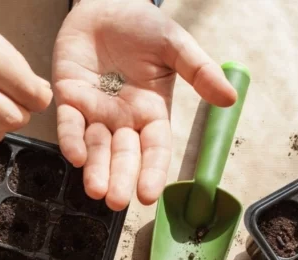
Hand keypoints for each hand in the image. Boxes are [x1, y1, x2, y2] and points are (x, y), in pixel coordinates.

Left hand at [53, 0, 236, 209]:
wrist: (106, 5)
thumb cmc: (142, 26)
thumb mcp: (176, 46)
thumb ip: (199, 71)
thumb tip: (229, 99)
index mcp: (151, 112)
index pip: (154, 149)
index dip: (152, 171)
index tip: (149, 195)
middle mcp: (122, 118)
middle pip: (123, 155)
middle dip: (120, 178)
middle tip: (117, 202)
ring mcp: (94, 111)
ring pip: (95, 147)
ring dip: (95, 169)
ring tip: (95, 191)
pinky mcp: (69, 98)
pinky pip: (69, 124)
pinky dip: (71, 139)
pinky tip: (75, 156)